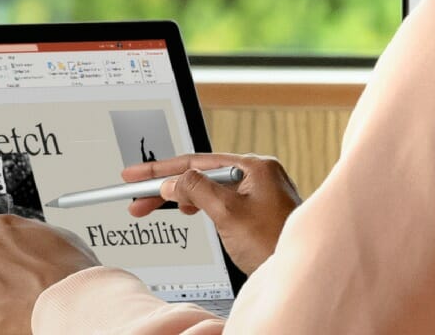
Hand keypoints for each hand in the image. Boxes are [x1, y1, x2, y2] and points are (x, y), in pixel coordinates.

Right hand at [125, 153, 300, 273]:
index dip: (161, 170)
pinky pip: (219, 200)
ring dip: (180, 197)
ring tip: (152, 207)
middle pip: (200, 174)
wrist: (298, 272)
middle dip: (166, 186)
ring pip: (207, 188)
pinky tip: (186, 210)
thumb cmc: (275, 244)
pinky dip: (198, 205)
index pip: (197, 162)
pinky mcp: (255, 210)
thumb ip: (197, 191)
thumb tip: (173, 180)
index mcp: (254, 167)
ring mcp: (257, 192)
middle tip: (136, 198)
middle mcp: (257, 175)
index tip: (136, 175)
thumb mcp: (228, 214)